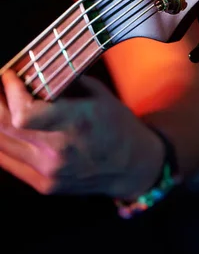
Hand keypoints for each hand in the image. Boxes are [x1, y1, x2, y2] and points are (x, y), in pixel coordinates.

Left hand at [0, 70, 163, 197]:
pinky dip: (1, 139)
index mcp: (77, 123)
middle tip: (1, 86)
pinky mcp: (44, 184)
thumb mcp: (97, 93)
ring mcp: (49, 172)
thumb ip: (62, 82)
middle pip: (4, 127)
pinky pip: (7, 160)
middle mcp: (59, 151)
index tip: (10, 75)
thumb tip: (30, 68)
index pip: (24, 113)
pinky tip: (5, 125)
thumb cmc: (116, 124)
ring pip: (0, 143)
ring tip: (2, 103)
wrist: (131, 165)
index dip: (10, 91)